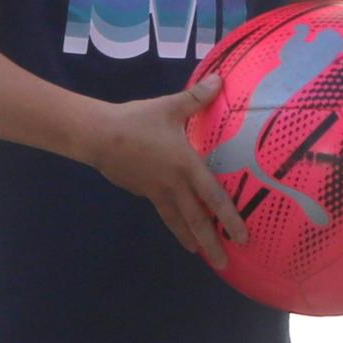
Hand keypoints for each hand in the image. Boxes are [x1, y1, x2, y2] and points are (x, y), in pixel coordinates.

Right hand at [85, 74, 241, 273]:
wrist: (100, 136)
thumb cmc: (137, 121)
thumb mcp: (169, 106)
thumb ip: (196, 98)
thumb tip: (220, 79)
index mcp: (186, 166)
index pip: (214, 197)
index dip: (230, 218)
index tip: (242, 236)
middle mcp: (174, 185)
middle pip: (197, 219)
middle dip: (211, 242)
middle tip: (224, 263)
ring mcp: (157, 191)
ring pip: (178, 221)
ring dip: (192, 239)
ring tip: (201, 255)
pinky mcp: (143, 192)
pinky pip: (163, 211)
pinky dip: (173, 223)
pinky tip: (178, 229)